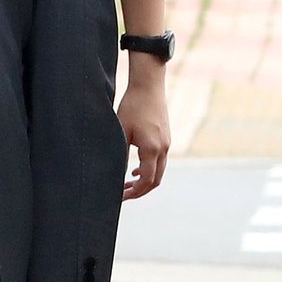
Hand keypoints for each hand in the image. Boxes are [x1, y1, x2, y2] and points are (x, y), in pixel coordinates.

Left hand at [118, 73, 170, 199]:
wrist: (149, 85)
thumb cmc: (132, 106)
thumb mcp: (121, 132)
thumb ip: (120, 155)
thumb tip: (115, 174)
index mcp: (152, 149)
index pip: (146, 180)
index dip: (133, 192)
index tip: (119, 196)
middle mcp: (163, 148)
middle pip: (155, 180)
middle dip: (140, 191)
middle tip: (123, 195)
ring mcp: (166, 143)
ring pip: (159, 171)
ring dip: (144, 180)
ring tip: (127, 185)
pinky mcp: (165, 137)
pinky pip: (160, 161)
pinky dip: (149, 169)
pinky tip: (134, 169)